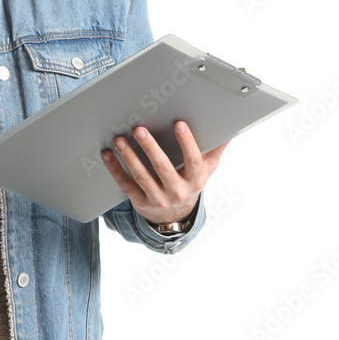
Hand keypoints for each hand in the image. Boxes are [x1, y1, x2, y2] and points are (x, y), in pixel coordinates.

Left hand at [100, 121, 228, 224]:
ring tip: (120, 139)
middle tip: (139, 129)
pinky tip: (107, 154)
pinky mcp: (140, 202)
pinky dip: (115, 169)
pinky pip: (126, 184)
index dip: (187, 142)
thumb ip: (215, 149)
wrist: (175, 216)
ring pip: (141, 176)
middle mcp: (177, 191)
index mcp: (195, 179)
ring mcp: (157, 198)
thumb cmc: (190, 182)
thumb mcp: (207, 169)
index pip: (193, 160)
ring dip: (129, 157)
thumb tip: (230, 127)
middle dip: (150, 147)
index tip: (179, 123)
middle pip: (162, 167)